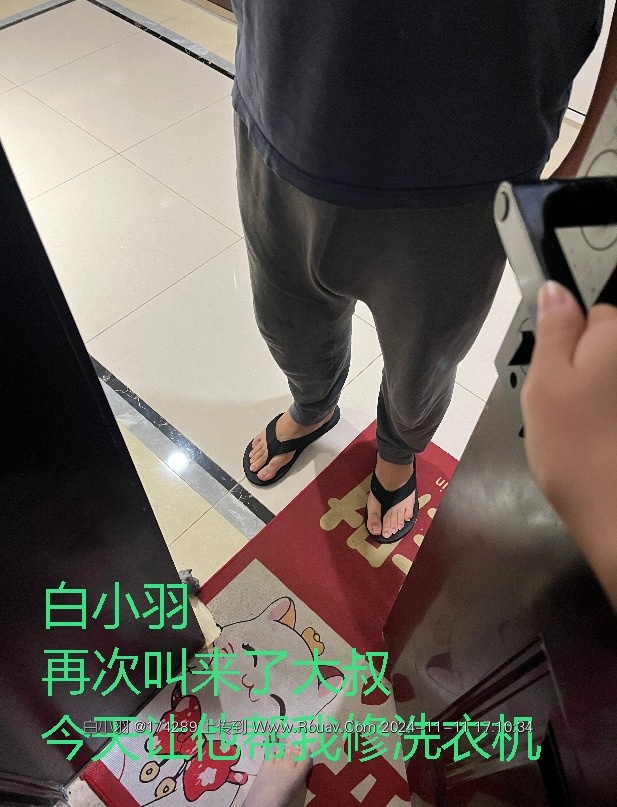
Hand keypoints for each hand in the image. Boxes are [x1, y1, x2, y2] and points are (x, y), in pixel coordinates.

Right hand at [522, 281, 616, 608]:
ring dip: (602, 398)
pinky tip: (603, 445)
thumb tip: (555, 289)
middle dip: (589, 368)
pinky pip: (615, 410)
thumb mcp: (546, 381)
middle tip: (565, 408)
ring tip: (584, 433)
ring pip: (613, 382)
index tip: (556, 378)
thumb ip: (553, 329)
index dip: (569, 342)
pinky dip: (611, 421)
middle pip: (611, 347)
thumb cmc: (572, 445)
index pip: (596, 313)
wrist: (614, 512)